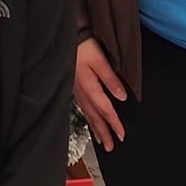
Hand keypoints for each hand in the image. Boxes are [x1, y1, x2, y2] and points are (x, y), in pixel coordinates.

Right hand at [73, 37, 126, 152]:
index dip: (114, 123)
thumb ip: (111, 79)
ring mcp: (76, 90)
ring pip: (87, 114)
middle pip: (95, 116)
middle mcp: (82, 92)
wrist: (63, 38)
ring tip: (101, 140)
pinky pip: (82, 107)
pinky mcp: (73, 86)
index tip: (122, 135)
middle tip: (110, 147)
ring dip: (95, 127)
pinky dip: (87, 117)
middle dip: (103, 132)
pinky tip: (89, 119)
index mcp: (90, 87)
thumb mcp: (100, 60)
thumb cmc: (82, 46)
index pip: (105, 109)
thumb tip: (122, 97)